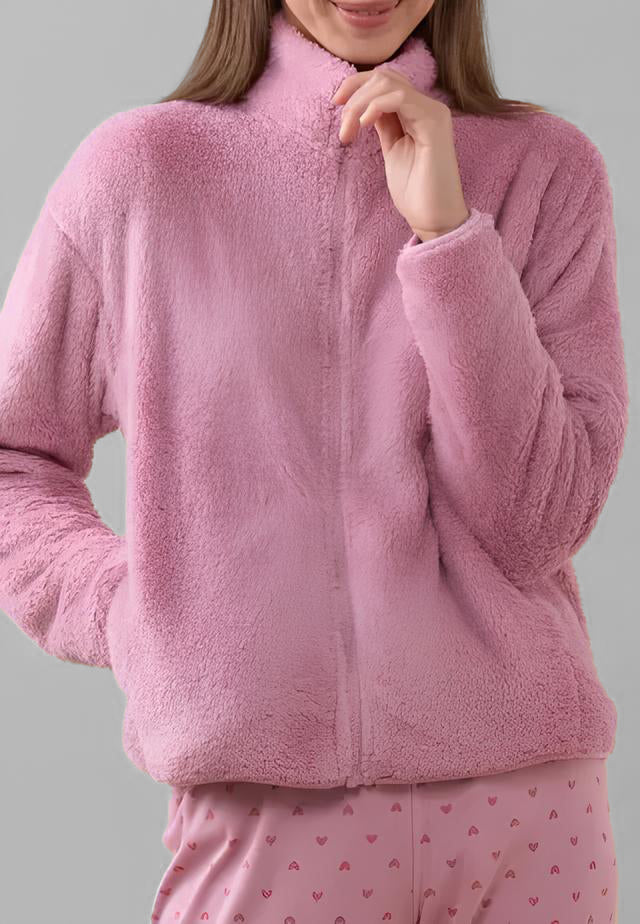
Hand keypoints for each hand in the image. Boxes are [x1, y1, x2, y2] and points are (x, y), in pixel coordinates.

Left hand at [331, 66, 469, 240]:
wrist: (434, 219)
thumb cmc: (415, 192)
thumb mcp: (392, 150)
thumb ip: (384, 124)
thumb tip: (366, 106)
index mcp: (417, 112)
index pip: (385, 81)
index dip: (356, 84)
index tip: (335, 103)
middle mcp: (427, 107)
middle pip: (385, 76)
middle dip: (354, 92)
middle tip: (342, 125)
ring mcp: (433, 113)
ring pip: (389, 83)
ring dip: (359, 103)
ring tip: (349, 131)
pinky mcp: (434, 124)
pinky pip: (400, 98)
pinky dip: (375, 106)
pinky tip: (363, 124)